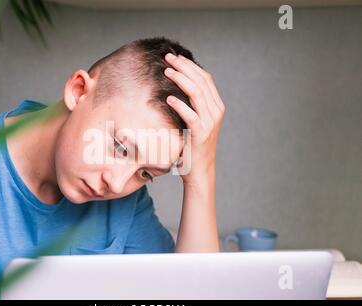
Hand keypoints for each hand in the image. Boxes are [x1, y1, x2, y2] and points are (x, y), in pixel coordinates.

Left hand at [163, 53, 225, 184]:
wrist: (199, 171)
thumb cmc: (192, 146)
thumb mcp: (195, 122)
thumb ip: (192, 105)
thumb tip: (176, 87)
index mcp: (216, 106)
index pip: (205, 78)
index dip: (190, 65)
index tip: (175, 57)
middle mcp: (216, 111)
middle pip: (201, 81)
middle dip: (184, 66)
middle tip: (168, 57)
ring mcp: (210, 122)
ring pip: (197, 93)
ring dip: (181, 79)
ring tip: (166, 71)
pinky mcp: (201, 133)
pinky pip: (190, 114)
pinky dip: (179, 104)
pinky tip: (168, 97)